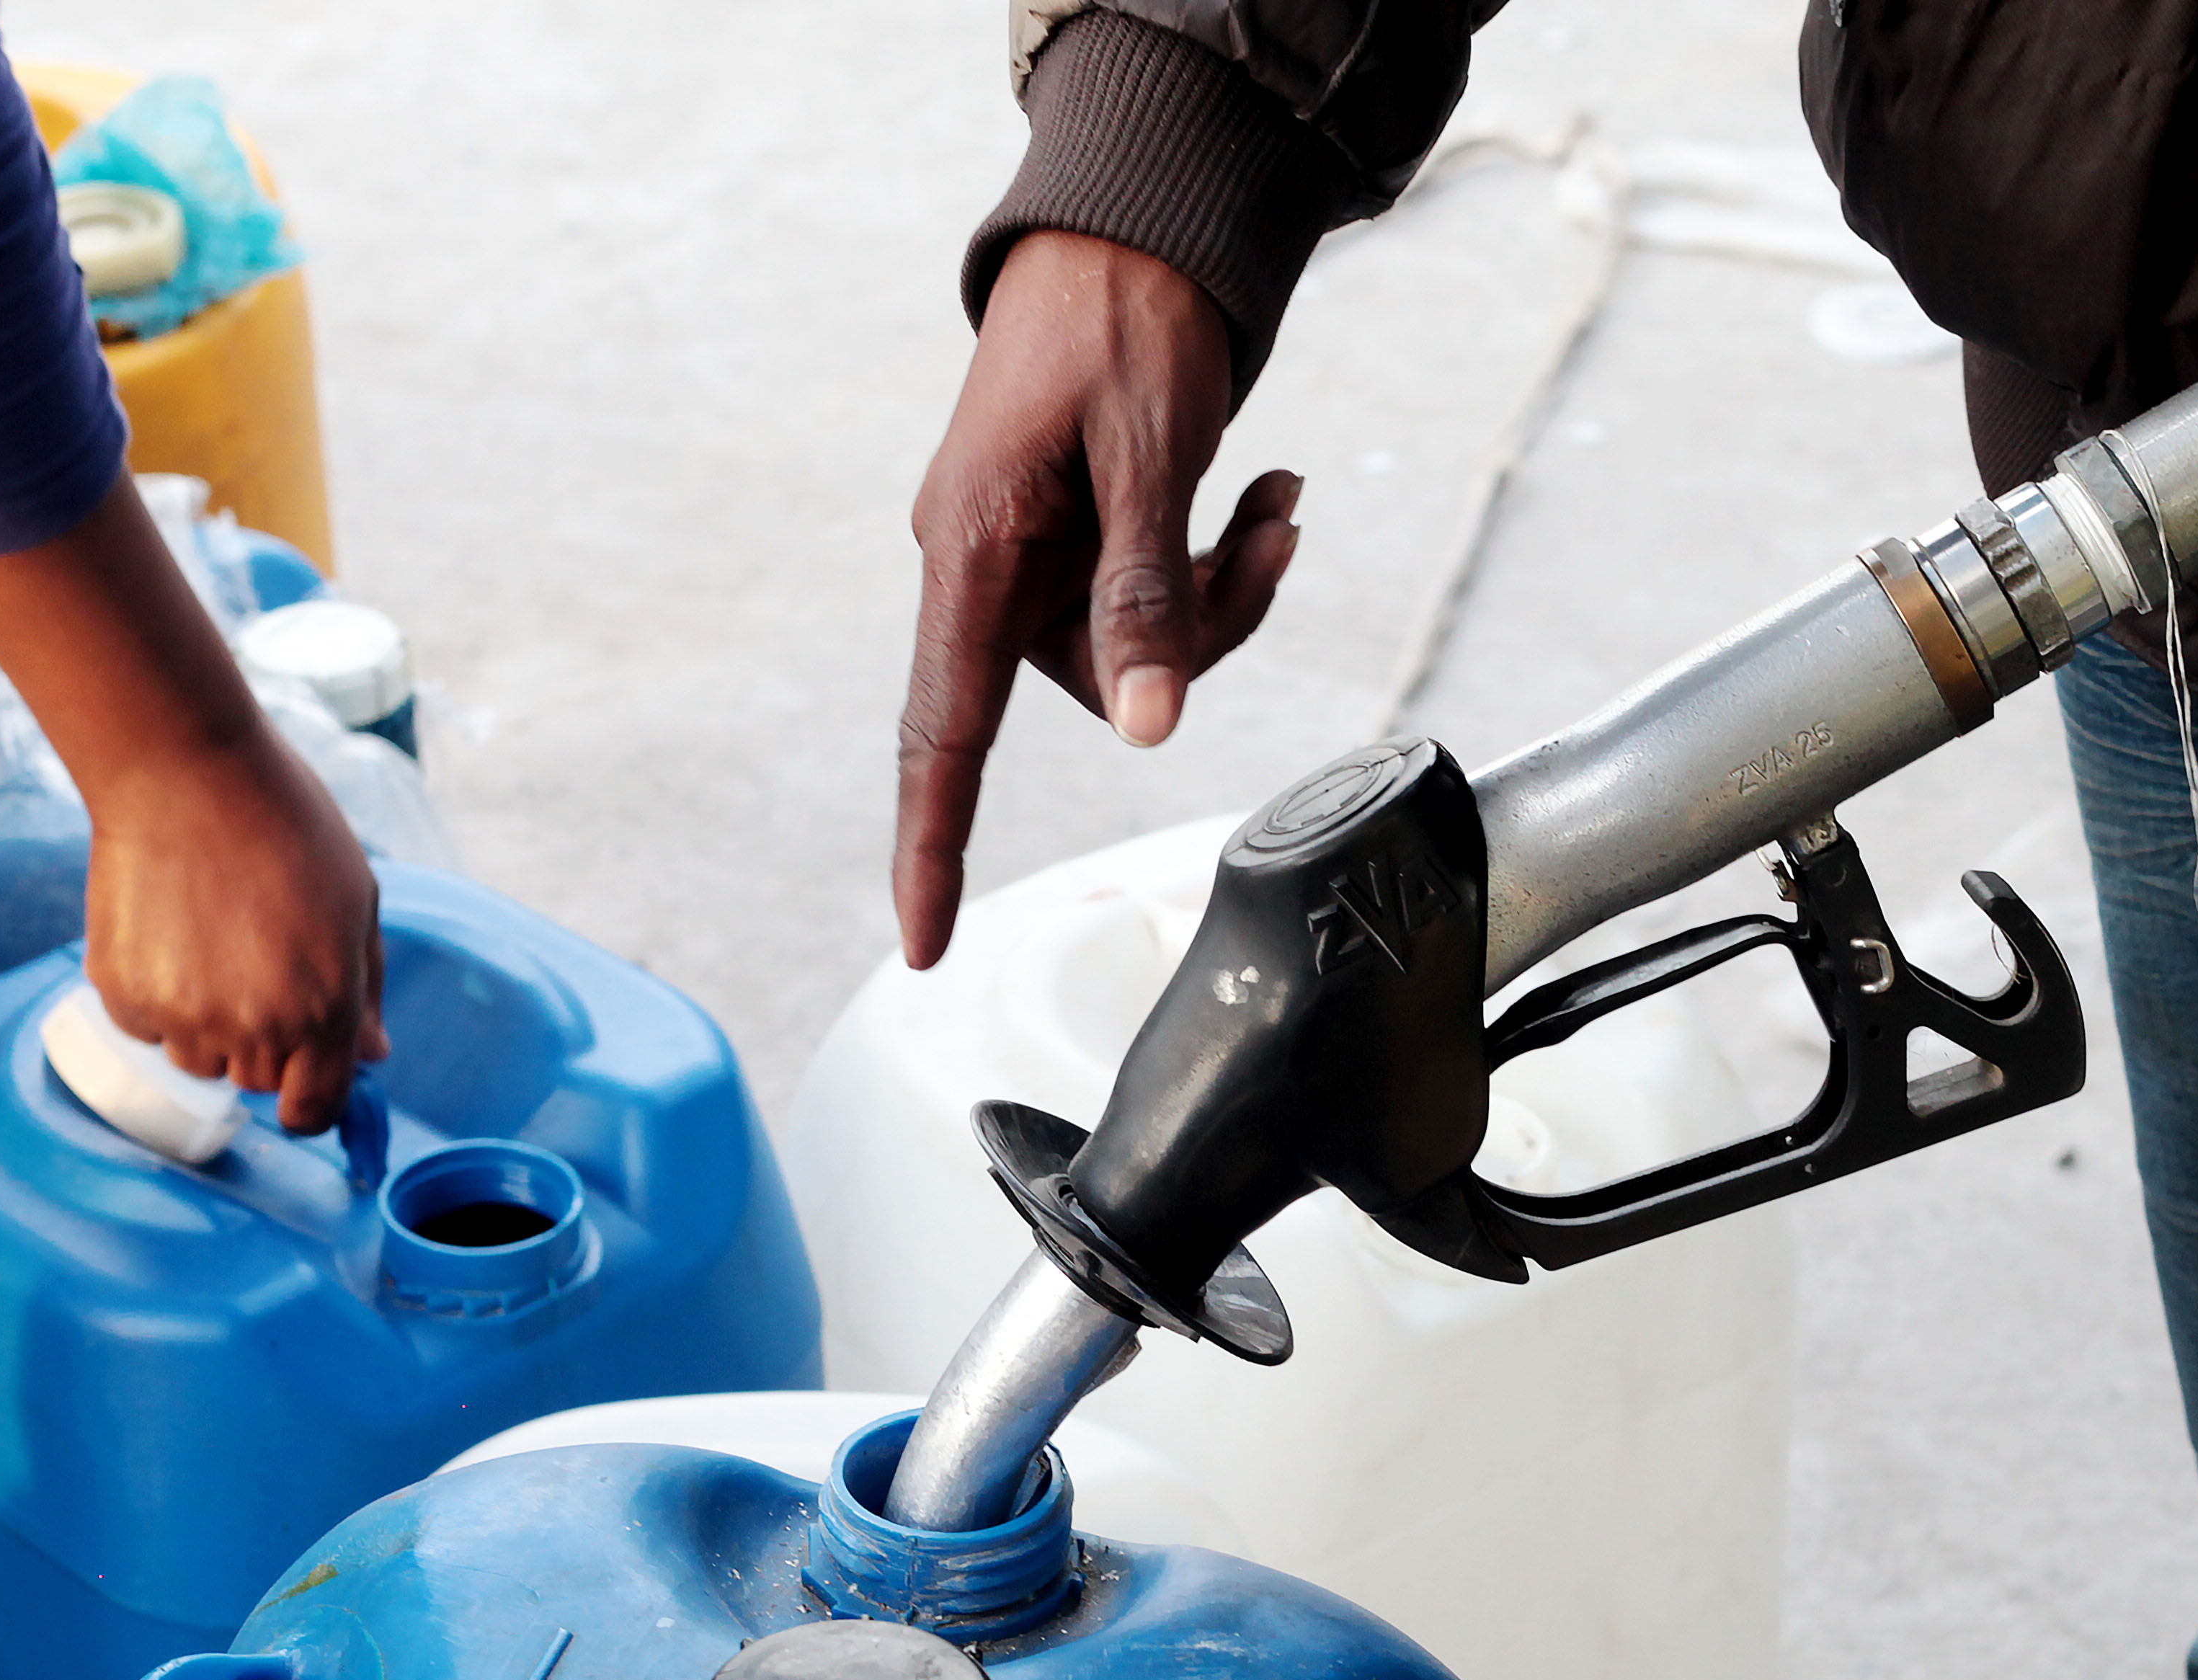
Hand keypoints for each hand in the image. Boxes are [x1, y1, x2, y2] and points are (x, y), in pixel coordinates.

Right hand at [79, 731, 388, 1133]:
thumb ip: (366, 988)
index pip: (315, 1109)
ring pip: (199, 1060)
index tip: (303, 1087)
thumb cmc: (284, 824)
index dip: (311, 1103)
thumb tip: (372, 1053)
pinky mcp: (123, 994)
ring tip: (210, 945)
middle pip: (257, 1082)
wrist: (184, 772)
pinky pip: (146, 1029)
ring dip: (207, 1025)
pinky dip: (157, 1001)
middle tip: (256, 970)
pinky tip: (168, 937)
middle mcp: (254, 1027)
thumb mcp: (357, 900)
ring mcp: (183, 1015)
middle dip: (266, 1046)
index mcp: (324, 1010)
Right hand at [893, 231, 1302, 967]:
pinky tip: (1262, 495)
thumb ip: (1143, 595)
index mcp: (972, 548)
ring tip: (1273, 502)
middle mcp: (985, 562)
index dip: (932, 844)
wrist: (1134, 219)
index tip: (924, 942)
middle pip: (1087, 682)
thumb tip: (1145, 728)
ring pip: (1134, 645)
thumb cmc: (1125, 315)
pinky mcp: (1074, 533)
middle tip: (1268, 533)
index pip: (945, 732)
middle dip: (1197, 635)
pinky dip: (1213, 564)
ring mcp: (1028, 550)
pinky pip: (1147, 596)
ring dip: (1220, 594)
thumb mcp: (1148, 453)